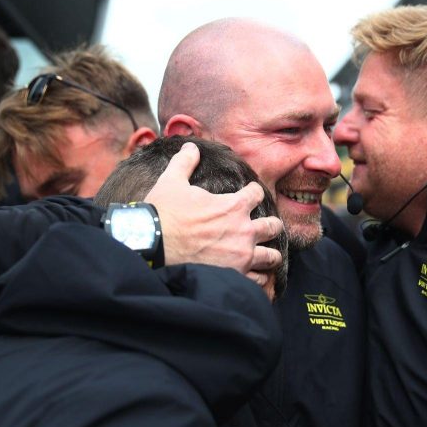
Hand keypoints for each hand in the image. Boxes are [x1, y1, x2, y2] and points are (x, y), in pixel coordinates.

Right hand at [145, 143, 283, 281]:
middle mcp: (244, 231)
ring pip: (272, 256)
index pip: (257, 193)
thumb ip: (185, 162)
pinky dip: (258, 277)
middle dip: (270, 225)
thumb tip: (190, 146)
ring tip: (264, 253)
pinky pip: (258, 280)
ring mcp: (242, 256)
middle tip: (263, 226)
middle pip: (273, 226)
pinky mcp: (235, 275)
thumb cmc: (163, 213)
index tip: (249, 194)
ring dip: (269, 253)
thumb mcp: (172, 181)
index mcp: (233, 206)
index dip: (253, 192)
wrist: (153, 245)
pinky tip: (253, 275)